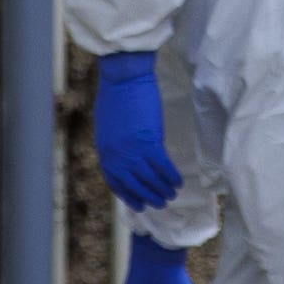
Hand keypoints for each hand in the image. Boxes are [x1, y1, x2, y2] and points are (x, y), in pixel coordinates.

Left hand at [91, 50, 179, 210]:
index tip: (139, 204)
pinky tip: (178, 181)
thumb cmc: (115, 95)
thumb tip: (128, 155)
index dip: (128, 195)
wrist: (123, 78)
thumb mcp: (109, 126)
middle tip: (160, 204)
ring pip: (150, 178)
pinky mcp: (149, 141)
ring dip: (162, 189)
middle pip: (134, 184)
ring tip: (172, 194)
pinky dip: (171, 175)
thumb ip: (116, 144)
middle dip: (148, 196)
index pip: (115, 181)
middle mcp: (117, 155)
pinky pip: (162, 165)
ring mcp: (132, 150)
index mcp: (104, 151)